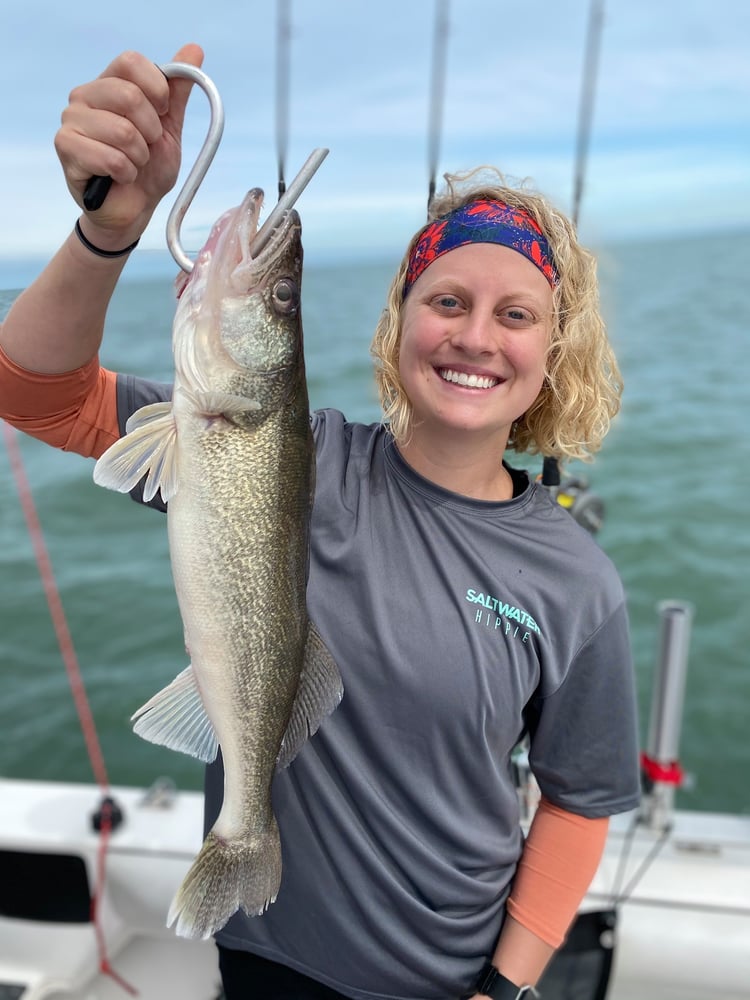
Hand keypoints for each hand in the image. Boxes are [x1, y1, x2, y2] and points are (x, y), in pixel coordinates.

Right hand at [54, 43, 203, 247]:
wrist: (134, 208)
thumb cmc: (149, 168)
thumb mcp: (170, 128)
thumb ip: (178, 91)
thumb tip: (194, 50)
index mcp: (110, 83)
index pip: (131, 62)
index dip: (157, 88)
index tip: (163, 112)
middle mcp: (86, 95)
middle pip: (128, 95)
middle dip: (151, 130)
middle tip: (147, 147)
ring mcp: (72, 120)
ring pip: (122, 130)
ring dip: (139, 156)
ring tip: (133, 165)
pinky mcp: (66, 147)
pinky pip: (109, 157)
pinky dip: (125, 172)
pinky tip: (120, 177)